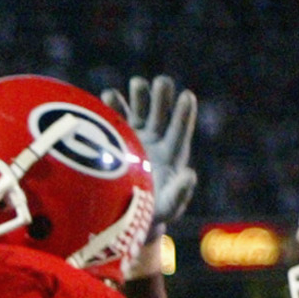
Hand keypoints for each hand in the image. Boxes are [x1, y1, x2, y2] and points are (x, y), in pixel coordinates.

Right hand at [104, 74, 199, 232]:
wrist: (123, 215)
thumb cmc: (148, 214)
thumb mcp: (166, 208)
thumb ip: (178, 194)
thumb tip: (190, 175)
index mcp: (171, 156)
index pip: (178, 132)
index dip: (183, 116)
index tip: (187, 97)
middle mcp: (155, 142)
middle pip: (160, 117)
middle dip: (161, 99)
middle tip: (161, 82)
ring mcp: (136, 138)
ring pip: (140, 113)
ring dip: (139, 97)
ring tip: (138, 83)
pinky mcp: (116, 139)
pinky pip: (115, 119)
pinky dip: (112, 106)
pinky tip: (108, 95)